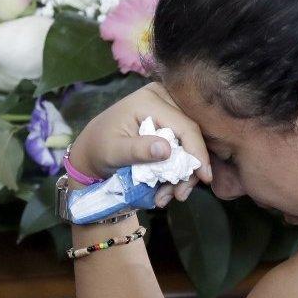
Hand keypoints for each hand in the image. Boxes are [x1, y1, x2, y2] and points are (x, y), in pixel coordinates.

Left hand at [68, 82, 211, 206]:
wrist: (92, 150)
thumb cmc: (99, 148)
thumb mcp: (114, 151)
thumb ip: (138, 150)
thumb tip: (167, 150)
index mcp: (149, 100)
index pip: (184, 125)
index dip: (197, 152)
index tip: (204, 177)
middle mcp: (163, 100)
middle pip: (191, 135)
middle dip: (189, 168)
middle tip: (180, 195)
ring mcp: (168, 111)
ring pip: (190, 145)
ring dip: (183, 175)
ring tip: (165, 197)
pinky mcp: (170, 125)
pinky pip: (183, 149)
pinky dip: (177, 172)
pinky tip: (165, 191)